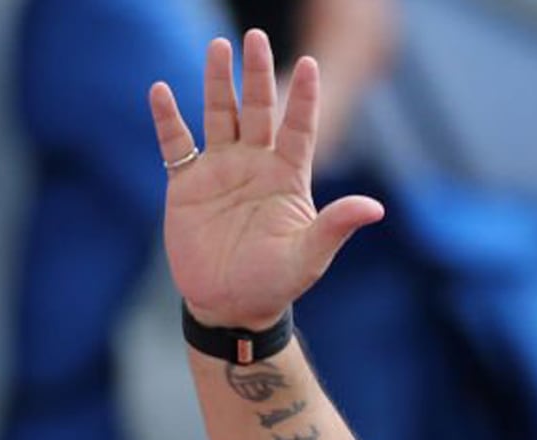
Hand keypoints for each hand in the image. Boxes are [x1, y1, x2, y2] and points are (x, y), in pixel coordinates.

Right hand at [147, 30, 383, 329]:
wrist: (230, 305)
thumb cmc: (275, 283)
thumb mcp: (309, 256)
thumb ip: (336, 226)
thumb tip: (374, 208)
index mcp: (288, 177)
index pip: (299, 127)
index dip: (304, 97)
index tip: (309, 64)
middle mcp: (255, 165)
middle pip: (257, 109)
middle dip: (256, 74)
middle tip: (254, 37)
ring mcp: (220, 170)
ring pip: (219, 115)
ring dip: (216, 82)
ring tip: (218, 47)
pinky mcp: (186, 184)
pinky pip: (176, 143)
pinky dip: (168, 119)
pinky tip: (161, 91)